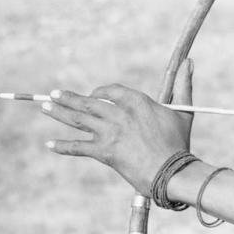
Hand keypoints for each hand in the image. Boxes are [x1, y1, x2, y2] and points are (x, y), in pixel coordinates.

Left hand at [41, 58, 194, 195]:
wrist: (172, 171)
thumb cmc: (179, 142)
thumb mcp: (183, 111)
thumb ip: (182, 86)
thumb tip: (188, 61)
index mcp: (136, 101)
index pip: (110, 91)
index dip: (100, 92)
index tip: (94, 95)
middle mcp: (119, 113)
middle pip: (89, 103)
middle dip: (69, 98)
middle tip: (53, 95)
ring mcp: (110, 132)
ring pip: (79, 120)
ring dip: (60, 113)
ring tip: (44, 106)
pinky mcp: (104, 152)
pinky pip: (78, 147)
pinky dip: (63, 146)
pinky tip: (49, 144)